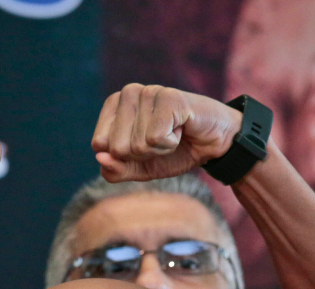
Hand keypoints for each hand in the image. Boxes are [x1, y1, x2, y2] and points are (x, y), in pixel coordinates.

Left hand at [92, 84, 242, 182]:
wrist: (215, 143)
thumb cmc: (175, 151)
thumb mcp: (140, 168)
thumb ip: (115, 170)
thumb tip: (100, 159)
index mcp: (113, 106)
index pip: (99, 145)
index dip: (125, 156)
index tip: (145, 144)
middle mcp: (127, 93)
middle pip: (116, 147)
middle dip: (142, 154)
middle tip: (162, 139)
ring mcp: (148, 92)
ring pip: (137, 144)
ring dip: (159, 148)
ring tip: (173, 132)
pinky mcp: (168, 97)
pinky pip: (156, 138)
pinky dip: (171, 143)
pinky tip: (182, 129)